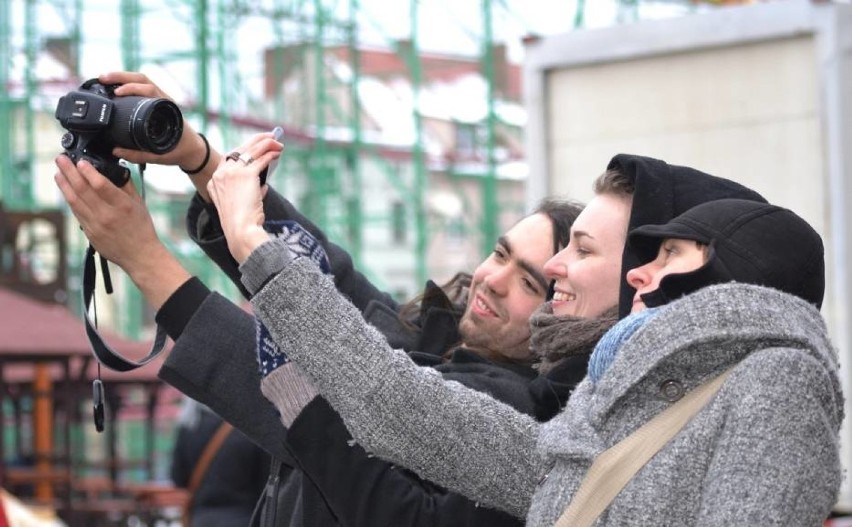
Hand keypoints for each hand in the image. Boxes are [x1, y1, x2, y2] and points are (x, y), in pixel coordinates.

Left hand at [54, 154, 190, 307]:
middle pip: (82, 190)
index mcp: (123, 205)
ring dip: (64, 185)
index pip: (100, 184)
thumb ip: (126, 186)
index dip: (88, 171)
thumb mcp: (139, 204)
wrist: (140, 255)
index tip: (80, 161)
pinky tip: (66, 190)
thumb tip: (114, 169)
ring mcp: (96, 225)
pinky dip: (70, 199)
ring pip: (74, 201)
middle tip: (61, 159)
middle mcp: (107, 215)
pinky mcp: (89, 233)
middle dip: (69, 172)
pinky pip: (76, 213)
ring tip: (58, 172)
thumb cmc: (142, 229)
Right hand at [98, 71, 210, 171]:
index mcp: (168, 110)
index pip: (150, 90)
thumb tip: (116, 151)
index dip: (132, 88)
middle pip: (143, 79)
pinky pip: (141, 87)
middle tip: (103, 78)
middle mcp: (164, 101)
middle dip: (121, 76)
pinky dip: (127, 84)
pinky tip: (114, 86)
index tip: (117, 92)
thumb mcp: (160, 156)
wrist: (193, 150)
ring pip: (141, 81)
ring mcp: (160, 99)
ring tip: (104, 79)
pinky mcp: (156, 102)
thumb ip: (139, 155)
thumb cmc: (180, 150)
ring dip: (123, 77)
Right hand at [206, 133, 283, 263]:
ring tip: (277, 143)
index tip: (253, 147)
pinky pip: (261, 159)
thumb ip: (247, 192)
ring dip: (266, 144)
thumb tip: (263, 185)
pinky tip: (278, 153)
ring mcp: (232, 173)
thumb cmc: (242, 223)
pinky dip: (270, 154)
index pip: (229, 159)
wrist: (240, 231)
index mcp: (214, 182)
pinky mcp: (246, 174)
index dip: (242, 150)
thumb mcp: (239, 204)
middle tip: (268, 137)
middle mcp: (220, 174)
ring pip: (251, 151)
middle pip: (239, 150)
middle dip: (256, 141)